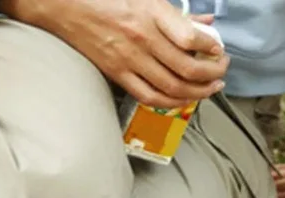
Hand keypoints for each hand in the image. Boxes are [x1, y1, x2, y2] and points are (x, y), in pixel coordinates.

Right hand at [0, 0, 227, 107]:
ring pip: (174, 86)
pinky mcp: (118, 74)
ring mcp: (129, 59)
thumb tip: (207, 24)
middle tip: (222, 71)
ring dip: (198, 92)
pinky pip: (152, 97)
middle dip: (212, 73)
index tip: (219, 49)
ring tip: (211, 88)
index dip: (210, 46)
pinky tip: (185, 98)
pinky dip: (173, 101)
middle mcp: (141, 37)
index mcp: (149, 11)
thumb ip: (177, 14)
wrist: (62, 5)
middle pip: (187, 67)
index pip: (188, 36)